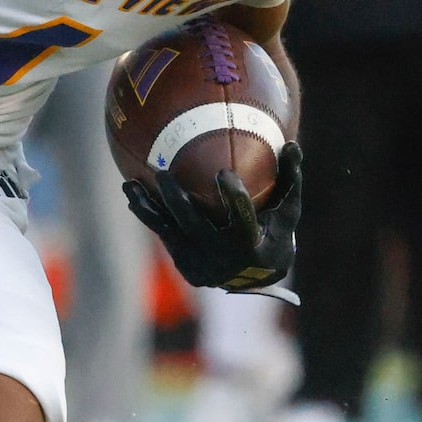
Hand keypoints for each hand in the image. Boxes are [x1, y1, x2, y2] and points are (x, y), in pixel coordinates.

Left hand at [121, 142, 302, 296]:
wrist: (256, 277)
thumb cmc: (275, 232)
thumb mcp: (287, 209)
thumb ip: (290, 178)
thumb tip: (293, 144)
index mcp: (254, 244)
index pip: (244, 220)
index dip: (233, 198)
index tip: (222, 172)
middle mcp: (226, 259)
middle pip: (195, 226)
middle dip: (176, 200)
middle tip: (162, 173)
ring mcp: (204, 266)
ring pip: (172, 233)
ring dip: (149, 207)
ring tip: (129, 185)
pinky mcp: (188, 267)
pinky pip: (166, 237)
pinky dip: (151, 217)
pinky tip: (134, 197)